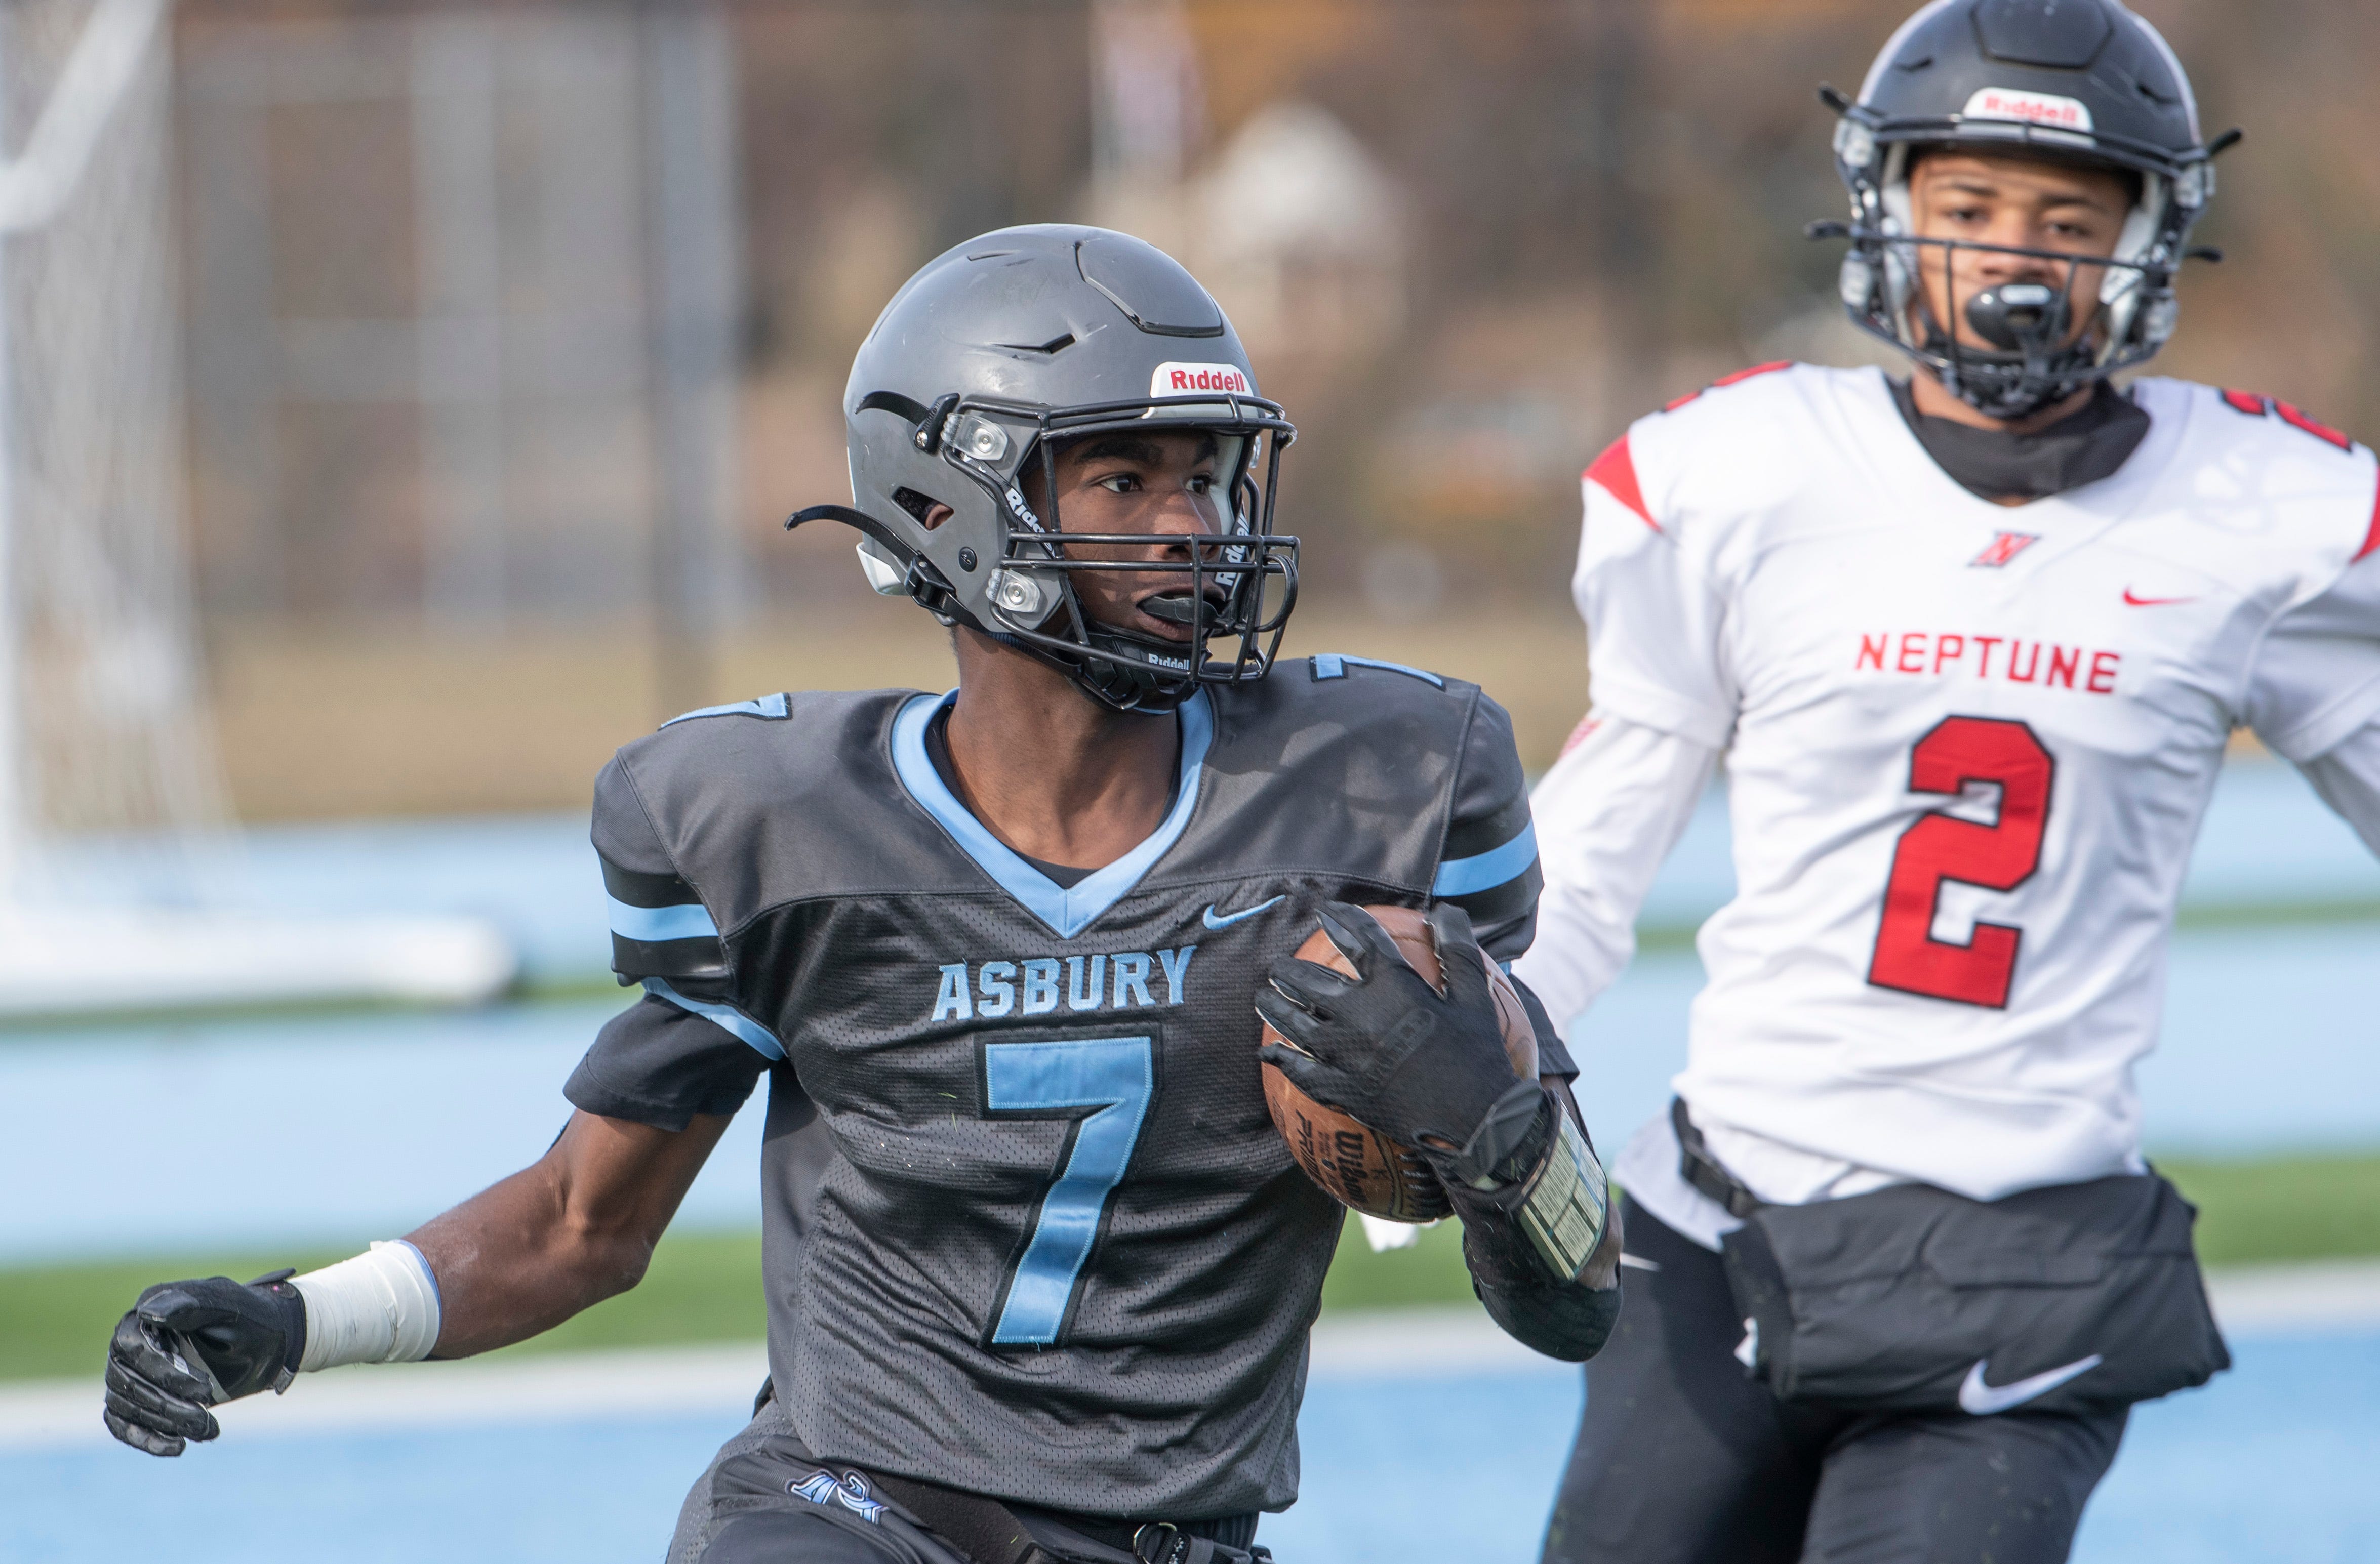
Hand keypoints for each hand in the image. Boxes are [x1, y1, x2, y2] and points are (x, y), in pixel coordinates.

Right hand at [104, 1272, 305, 1456]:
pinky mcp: (138, 1397)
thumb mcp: (230, 1307)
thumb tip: (148, 1312)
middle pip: (128, 1380)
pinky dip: (144, 1438)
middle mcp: (133, 1340)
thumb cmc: (250, 1319)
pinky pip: (122, 1423)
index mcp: (151, 1308)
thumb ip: (192, 1304)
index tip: (203, 1388)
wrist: (266, 1342)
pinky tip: (177, 1447)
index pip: (132, 1346)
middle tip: (205, 1415)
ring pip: (127, 1405)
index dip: (162, 1371)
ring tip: (208, 1429)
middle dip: (166, 1404)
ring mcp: (132, 1370)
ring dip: (165, 1422)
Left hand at [1256, 901, 1541, 1171]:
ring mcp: (1343, 1054)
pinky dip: (1281, 1059)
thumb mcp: (1473, 994)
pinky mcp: (1340, 1090)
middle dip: (1289, 970)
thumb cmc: (1477, 1053)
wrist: (1473, 1119)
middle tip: (1278, 967)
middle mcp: (1357, 1014)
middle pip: (1308, 981)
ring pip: (1293, 1022)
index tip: (1325, 912)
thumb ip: (1457, 947)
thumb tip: (1444, 909)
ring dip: (1274, 1006)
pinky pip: (1299, 1071)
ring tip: (1263, 997)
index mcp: (1390, 985)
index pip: (1358, 938)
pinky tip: (1269, 1052)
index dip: (1340, 919)